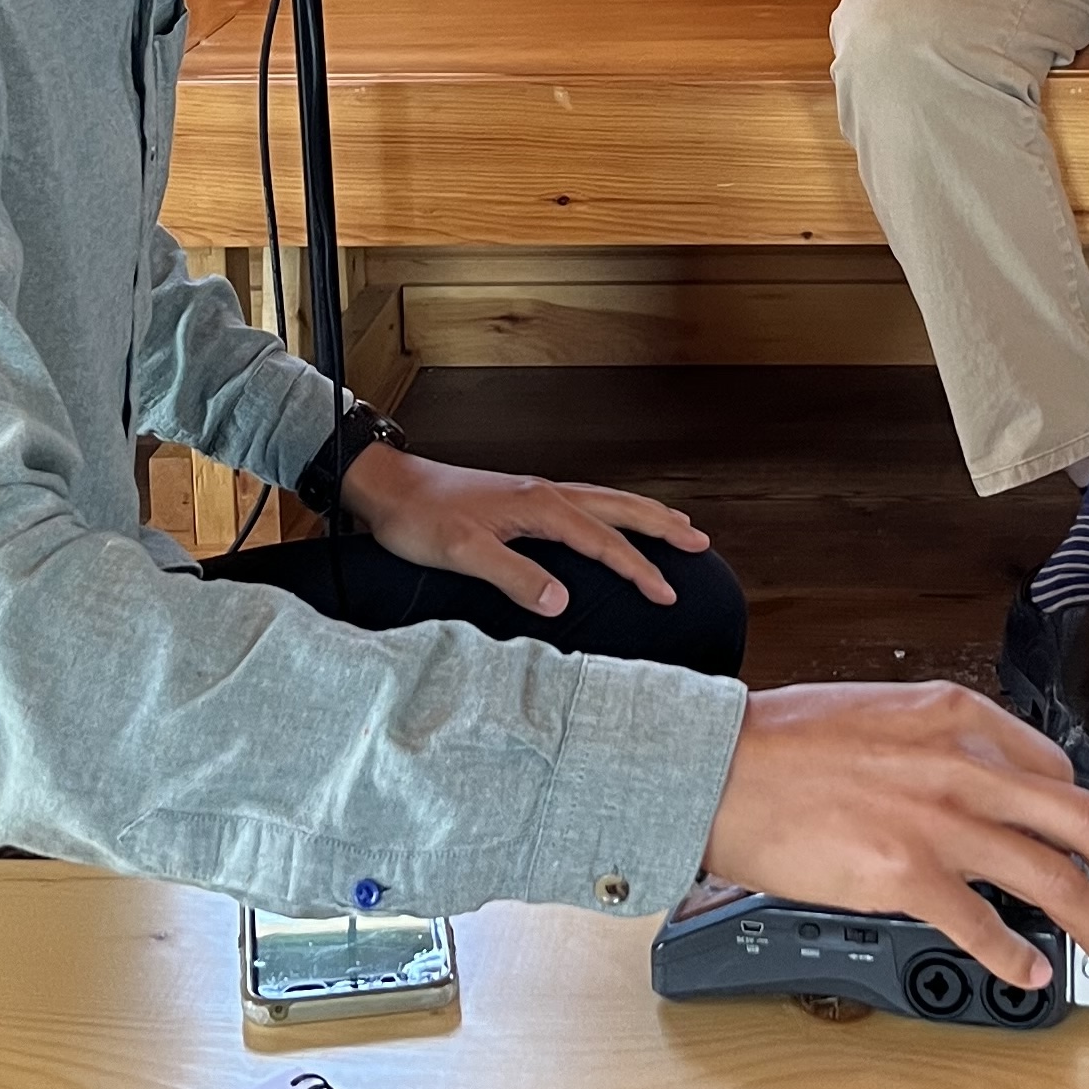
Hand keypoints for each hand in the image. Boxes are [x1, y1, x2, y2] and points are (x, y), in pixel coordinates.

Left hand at [333, 443, 708, 617]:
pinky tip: (610, 521)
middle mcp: (544, 493)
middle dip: (661, 525)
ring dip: (642, 513)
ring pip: (604, 500)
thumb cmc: (420, 519)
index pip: (602, 541)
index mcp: (538, 507)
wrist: (389, 487)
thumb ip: (513, 576)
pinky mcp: (522, 499)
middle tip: (699, 541)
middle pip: (617, 508)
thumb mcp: (463, 553)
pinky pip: (584, 502)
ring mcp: (535, 493)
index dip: (638, 568)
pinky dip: (612, 511)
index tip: (667, 593)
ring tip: (675, 524)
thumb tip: (562, 601)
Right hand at [702, 681, 1088, 989]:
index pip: (1058, 772)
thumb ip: (944, 746)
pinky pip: (987, 927)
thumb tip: (987, 791)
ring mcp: (940, 822)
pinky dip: (1019, 958)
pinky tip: (1030, 972)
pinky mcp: (906, 875)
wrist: (719, 768)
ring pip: (1056, 880)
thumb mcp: (885, 712)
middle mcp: (964, 763)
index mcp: (960, 716)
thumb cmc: (786, 743)